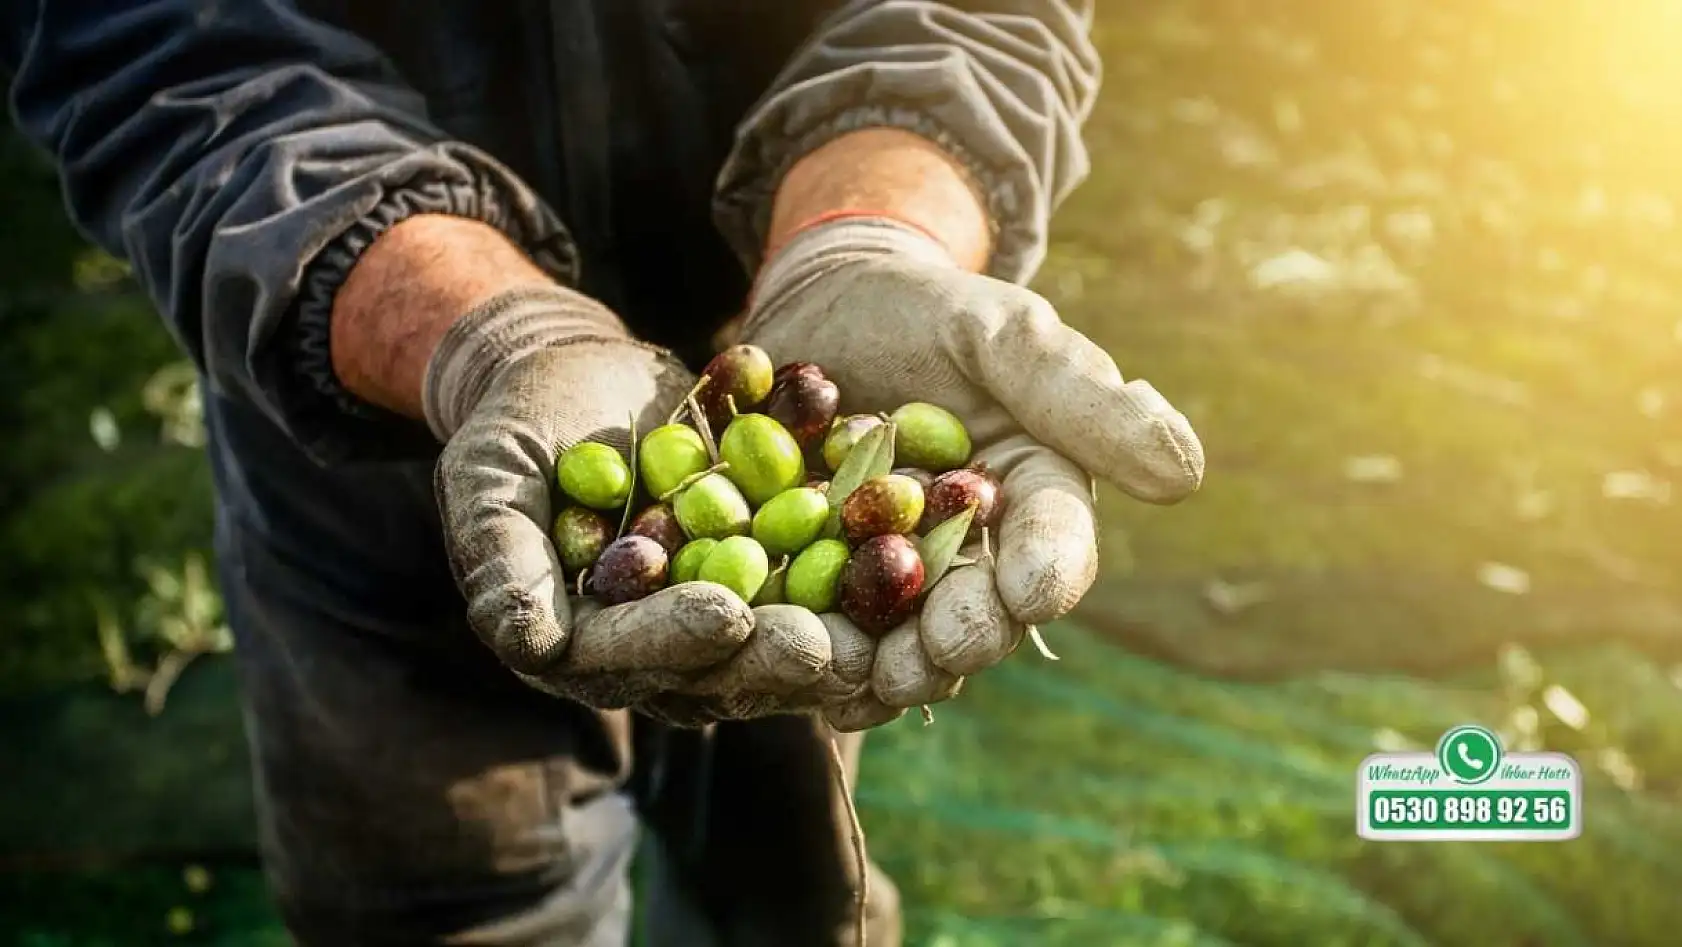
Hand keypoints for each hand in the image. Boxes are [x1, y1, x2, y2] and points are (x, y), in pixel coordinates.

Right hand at [429, 288, 872, 723]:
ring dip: (834, 637)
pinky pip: (818, 584)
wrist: (579, 374)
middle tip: (828, 647)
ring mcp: (716, 613)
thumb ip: (502, 555)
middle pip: (716, 666)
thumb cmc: (518, 423)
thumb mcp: (490, 475)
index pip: (625, 654)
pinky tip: (910, 561)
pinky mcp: (767, 577)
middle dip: (773, 657)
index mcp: (576, 640)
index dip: (674, 639)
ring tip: (885, 627)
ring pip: (779, 639)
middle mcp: (652, 646)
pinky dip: (862, 576)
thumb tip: (528, 641)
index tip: (726, 618)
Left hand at [742, 218, 1204, 728]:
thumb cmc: (927, 309)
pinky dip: (806, 647)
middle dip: (963, 638)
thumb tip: (1184, 473)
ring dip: (884, 666)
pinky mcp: (815, 579)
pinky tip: (787, 660)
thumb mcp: (1001, 332)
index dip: (1048, 571)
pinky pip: (816, 624)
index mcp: (1032, 497)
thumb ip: (1078, 396)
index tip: (1031, 593)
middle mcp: (971, 554)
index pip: (1056, 544)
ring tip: (862, 679)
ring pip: (899, 638)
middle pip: (979, 611)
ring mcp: (890, 576)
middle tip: (939, 654)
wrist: (823, 305)